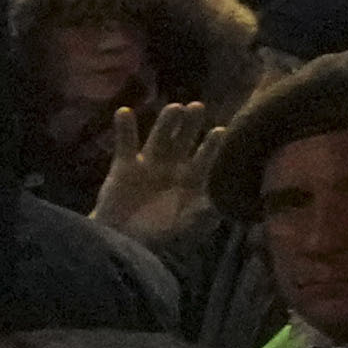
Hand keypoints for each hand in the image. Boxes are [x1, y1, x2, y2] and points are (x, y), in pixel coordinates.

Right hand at [89, 98, 220, 240]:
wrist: (124, 241)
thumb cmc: (162, 233)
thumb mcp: (189, 225)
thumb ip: (206, 212)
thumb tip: (223, 201)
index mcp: (193, 179)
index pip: (206, 158)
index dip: (212, 146)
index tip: (221, 131)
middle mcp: (173, 166)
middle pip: (184, 140)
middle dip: (191, 125)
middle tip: (198, 106)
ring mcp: (149, 163)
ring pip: (159, 138)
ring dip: (166, 122)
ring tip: (174, 107)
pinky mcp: (124, 165)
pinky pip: (125, 144)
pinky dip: (124, 128)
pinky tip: (125, 111)